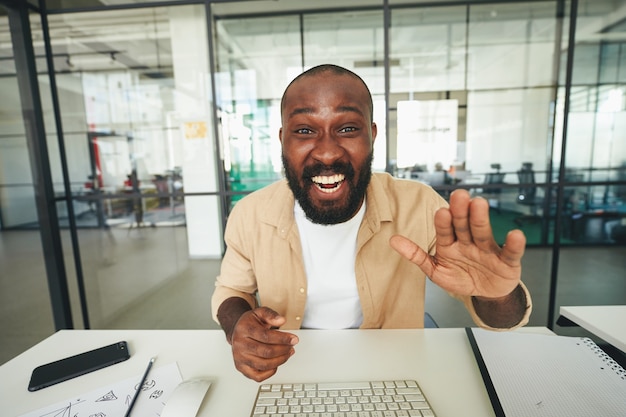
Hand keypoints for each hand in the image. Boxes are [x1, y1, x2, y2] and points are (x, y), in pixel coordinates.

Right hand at [230, 307, 298, 381]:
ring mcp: (239, 358)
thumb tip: (281, 320)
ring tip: (287, 353)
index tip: (294, 339)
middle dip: (283, 350)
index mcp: (244, 329)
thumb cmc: (250, 323)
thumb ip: (271, 315)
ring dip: (280, 360)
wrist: (237, 331)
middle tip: (291, 346)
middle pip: (266, 351)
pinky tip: (276, 363)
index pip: (266, 336)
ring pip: (263, 364)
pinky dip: (270, 372)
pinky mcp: (241, 368)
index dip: (283, 339)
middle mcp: (239, 344)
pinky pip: (258, 376)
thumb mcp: (260, 313)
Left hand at [389, 189, 525, 298]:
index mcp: (451, 243)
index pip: (445, 230)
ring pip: (484, 233)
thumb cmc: (460, 277)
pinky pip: (510, 253)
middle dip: (461, 211)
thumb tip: (392, 240)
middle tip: (459, 195)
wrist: (485, 294)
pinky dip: (514, 245)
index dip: (443, 222)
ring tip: (479, 204)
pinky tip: (514, 235)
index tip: (441, 211)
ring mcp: (488, 250)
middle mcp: (469, 242)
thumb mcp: (435, 271)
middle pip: (464, 225)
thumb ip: (416, 255)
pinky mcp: (507, 262)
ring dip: (481, 219)